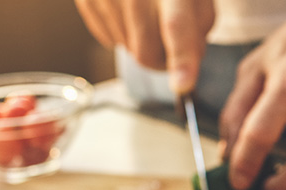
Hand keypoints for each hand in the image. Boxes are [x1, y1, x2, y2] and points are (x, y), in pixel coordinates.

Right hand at [74, 0, 212, 91]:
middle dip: (163, 61)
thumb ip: (199, 28)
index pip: (176, 26)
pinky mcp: (87, 1)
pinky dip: (123, 35)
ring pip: (126, 50)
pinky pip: (108, 39)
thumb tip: (187, 61)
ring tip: (150, 17)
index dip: (182, 59)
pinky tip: (130, 13)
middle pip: (146, 52)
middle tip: (172, 46)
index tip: (183, 85)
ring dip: (142, 45)